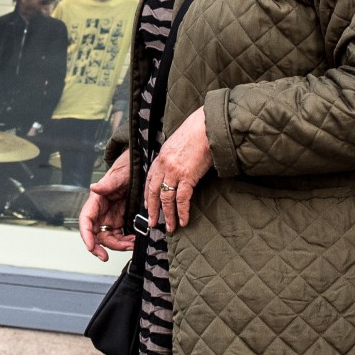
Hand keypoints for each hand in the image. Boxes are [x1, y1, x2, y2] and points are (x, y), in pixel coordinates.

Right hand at [79, 152, 135, 259]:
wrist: (140, 167)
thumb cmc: (126, 168)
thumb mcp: (119, 174)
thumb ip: (107, 184)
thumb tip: (94, 188)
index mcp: (96, 201)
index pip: (86, 220)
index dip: (86, 235)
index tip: (91, 247)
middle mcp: (101, 212)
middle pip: (95, 234)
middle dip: (100, 247)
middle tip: (106, 258)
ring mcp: (110, 218)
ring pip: (108, 239)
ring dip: (118, 246)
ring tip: (132, 244)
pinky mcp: (121, 221)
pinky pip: (120, 237)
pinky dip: (126, 242)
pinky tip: (135, 240)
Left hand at [144, 110, 213, 233]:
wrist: (206, 126)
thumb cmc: (195, 133)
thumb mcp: (177, 144)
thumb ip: (173, 158)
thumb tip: (176, 168)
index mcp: (160, 158)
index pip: (149, 181)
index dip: (148, 195)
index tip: (148, 206)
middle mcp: (164, 165)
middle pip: (154, 192)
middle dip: (152, 210)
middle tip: (153, 223)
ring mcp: (174, 171)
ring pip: (166, 199)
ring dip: (168, 215)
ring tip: (170, 227)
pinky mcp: (187, 176)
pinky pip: (182, 199)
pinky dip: (182, 211)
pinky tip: (183, 221)